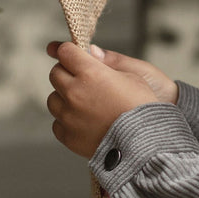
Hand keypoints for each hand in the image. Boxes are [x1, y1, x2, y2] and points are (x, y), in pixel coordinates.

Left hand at [46, 42, 166, 157]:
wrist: (145, 145)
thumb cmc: (143, 109)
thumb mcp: (132, 77)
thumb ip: (107, 63)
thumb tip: (91, 53)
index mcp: (90, 73)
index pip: (65, 52)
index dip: (71, 53)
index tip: (76, 58)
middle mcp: (74, 92)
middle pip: (55, 74)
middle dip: (67, 75)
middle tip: (82, 82)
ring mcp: (69, 116)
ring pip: (53, 100)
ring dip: (64, 99)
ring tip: (84, 106)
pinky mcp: (68, 136)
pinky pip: (58, 124)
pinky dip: (67, 122)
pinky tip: (84, 123)